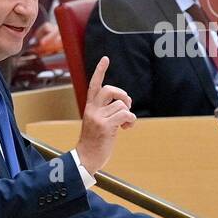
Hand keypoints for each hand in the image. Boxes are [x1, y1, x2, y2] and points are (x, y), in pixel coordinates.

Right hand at [74, 56, 134, 172]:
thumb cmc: (94, 142)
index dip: (100, 71)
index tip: (105, 59)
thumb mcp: (96, 122)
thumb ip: (105, 111)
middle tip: (127, 106)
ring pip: (121, 105)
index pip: (94, 85)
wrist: (86, 158)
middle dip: (123, 95)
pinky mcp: (105, 126)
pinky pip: (125, 114)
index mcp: (90, 107)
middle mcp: (92, 110)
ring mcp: (98, 118)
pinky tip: (126, 128)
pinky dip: (131, 120)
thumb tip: (123, 105)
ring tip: (125, 124)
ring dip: (129, 113)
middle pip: (110, 90)